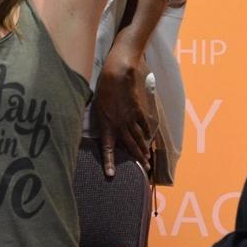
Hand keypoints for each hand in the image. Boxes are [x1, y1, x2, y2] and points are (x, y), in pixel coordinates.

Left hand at [94, 45, 151, 175]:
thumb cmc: (103, 86)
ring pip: (138, 137)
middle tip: (144, 170)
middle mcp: (120, 124)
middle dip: (136, 158)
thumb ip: (101, 118)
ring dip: (143, 149)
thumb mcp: (96, 104)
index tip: (111, 174)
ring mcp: (131, 117)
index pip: (108, 148)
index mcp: (107, 124)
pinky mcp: (139, 109)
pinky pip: (144, 123)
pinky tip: (149, 137)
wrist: (118, 72)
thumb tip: (102, 126)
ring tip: (148, 159)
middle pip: (129, 145)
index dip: (109, 161)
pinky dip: (147, 131)